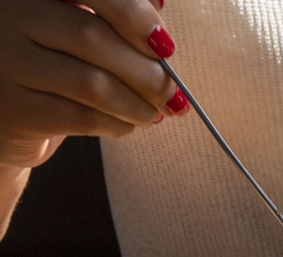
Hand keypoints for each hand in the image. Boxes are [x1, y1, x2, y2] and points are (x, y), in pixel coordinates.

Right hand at [0, 0, 184, 170]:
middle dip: (146, 72)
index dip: (134, 15)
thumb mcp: (76, 26)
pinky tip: (127, 124)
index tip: (164, 46)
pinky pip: (81, 118)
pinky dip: (117, 124)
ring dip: (137, 104)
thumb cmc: (52, 61)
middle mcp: (10, 16)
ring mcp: (7, 63)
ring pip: (92, 84)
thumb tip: (158, 8)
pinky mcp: (14, 110)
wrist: (7, 110)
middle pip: (93, 38)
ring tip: (153, 112)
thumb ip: (113, 15)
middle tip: (171, 93)